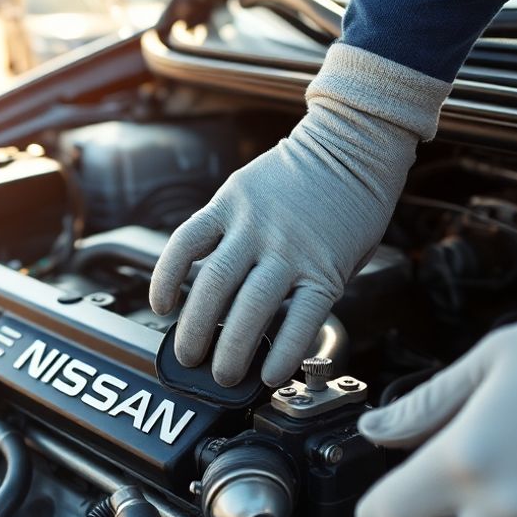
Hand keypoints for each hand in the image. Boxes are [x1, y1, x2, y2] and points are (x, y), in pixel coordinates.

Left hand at [149, 44, 449, 386]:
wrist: (355, 143)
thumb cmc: (304, 174)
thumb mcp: (251, 188)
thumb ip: (234, 230)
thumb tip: (219, 289)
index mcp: (230, 204)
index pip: (183, 246)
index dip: (165, 281)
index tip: (161, 308)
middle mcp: (255, 228)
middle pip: (212, 287)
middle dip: (194, 331)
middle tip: (189, 357)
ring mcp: (290, 249)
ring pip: (250, 308)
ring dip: (232, 349)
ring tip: (224, 373)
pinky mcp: (325, 268)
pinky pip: (300, 318)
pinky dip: (283, 350)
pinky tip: (271, 372)